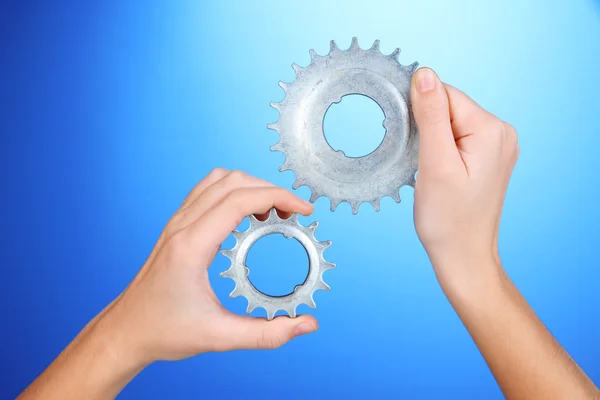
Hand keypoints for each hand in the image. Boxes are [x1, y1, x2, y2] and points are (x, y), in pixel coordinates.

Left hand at [101, 170, 317, 363]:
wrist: (126, 331)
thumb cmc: (164, 331)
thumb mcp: (219, 337)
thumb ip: (267, 334)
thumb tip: (307, 325)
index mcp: (192, 246)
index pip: (240, 200)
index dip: (278, 197)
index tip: (303, 210)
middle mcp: (182, 226)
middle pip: (233, 182)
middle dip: (270, 190)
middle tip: (294, 213)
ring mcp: (177, 222)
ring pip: (219, 180)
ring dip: (251, 187)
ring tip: (273, 211)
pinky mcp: (177, 226)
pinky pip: (208, 191)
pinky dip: (234, 192)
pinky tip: (248, 215)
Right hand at [409, 69, 598, 398]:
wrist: (463, 256)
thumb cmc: (448, 219)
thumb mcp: (435, 163)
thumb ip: (431, 115)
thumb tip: (425, 73)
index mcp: (492, 130)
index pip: (445, 95)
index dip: (419, 112)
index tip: (410, 141)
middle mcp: (501, 133)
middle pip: (448, 107)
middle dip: (426, 127)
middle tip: (420, 162)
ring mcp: (496, 146)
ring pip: (449, 122)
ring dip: (430, 139)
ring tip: (428, 170)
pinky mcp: (487, 158)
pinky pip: (456, 138)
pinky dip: (439, 149)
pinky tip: (436, 171)